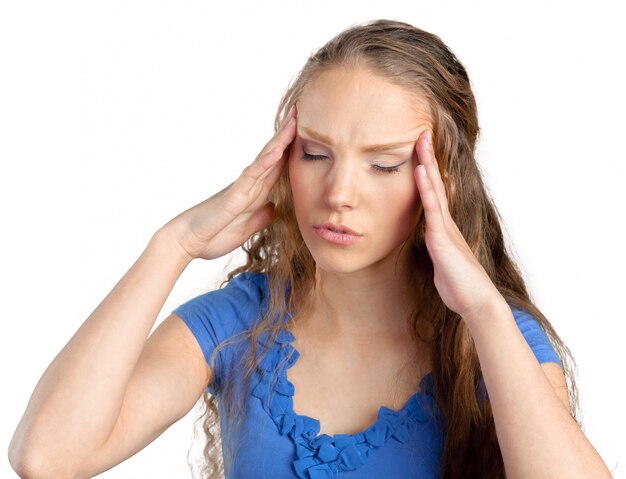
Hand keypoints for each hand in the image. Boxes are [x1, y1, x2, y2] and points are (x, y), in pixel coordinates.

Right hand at [162, 105, 297, 260]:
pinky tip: (278, 150)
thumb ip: (260, 218)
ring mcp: (241, 187)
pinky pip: (251, 176)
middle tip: (302, 112)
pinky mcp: (234, 195)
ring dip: (280, 140)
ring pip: (265, 158)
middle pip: (273, 155)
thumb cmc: (212, 235)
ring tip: (294, 119)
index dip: (292, 151)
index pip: (278, 168)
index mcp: (255, 194)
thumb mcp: (245, 229)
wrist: (187, 242)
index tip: (308, 134)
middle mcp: (249, 185)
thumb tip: (274, 207)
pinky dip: (265, 162)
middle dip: (288, 135)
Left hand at [414, 130, 503, 320]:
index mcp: (444, 229)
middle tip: (423, 133)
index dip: (428, 173)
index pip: (434, 195)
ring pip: (435, 190)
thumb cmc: (460, 288)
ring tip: (421, 140)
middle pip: (436, 184)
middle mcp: (446, 224)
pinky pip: (433, 208)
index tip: (421, 152)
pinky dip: (427, 188)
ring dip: (428, 164)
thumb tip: (435, 250)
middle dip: (428, 158)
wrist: (477, 303)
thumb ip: (438, 253)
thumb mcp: (443, 266)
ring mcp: (445, 229)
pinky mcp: (442, 239)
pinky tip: (422, 171)